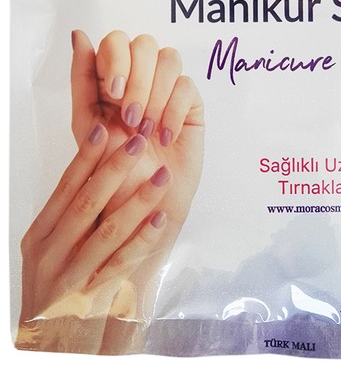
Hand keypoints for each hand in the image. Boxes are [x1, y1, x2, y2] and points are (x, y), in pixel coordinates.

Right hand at [16, 124, 170, 352]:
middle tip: (140, 139)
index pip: (65, 187)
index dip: (86, 157)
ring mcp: (70, 277)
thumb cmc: (54, 293)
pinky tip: (160, 219)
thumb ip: (68, 219)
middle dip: (115, 167)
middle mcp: (51, 252)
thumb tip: (97, 175)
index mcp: (40, 234)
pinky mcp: (92, 299)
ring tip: (162, 176)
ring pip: (107, 229)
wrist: (47, 348)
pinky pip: (121, 264)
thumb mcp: (50, 252)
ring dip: (138, 199)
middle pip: (86, 201)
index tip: (105, 128)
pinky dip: (142, 240)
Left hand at [70, 30, 203, 262]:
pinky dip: (174, 110)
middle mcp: (141, 79)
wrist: (141, 209)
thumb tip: (78, 34)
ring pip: (169, 58)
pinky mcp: (190, 106)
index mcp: (113, 80)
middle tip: (131, 116)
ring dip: (156, 94)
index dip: (117, 59)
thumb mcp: (87, 126)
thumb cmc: (112, 172)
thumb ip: (82, 80)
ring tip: (147, 130)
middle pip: (145, 44)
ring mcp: (167, 90)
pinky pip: (188, 86)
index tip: (113, 92)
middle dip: (138, 79)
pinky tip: (166, 136)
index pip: (116, 42)